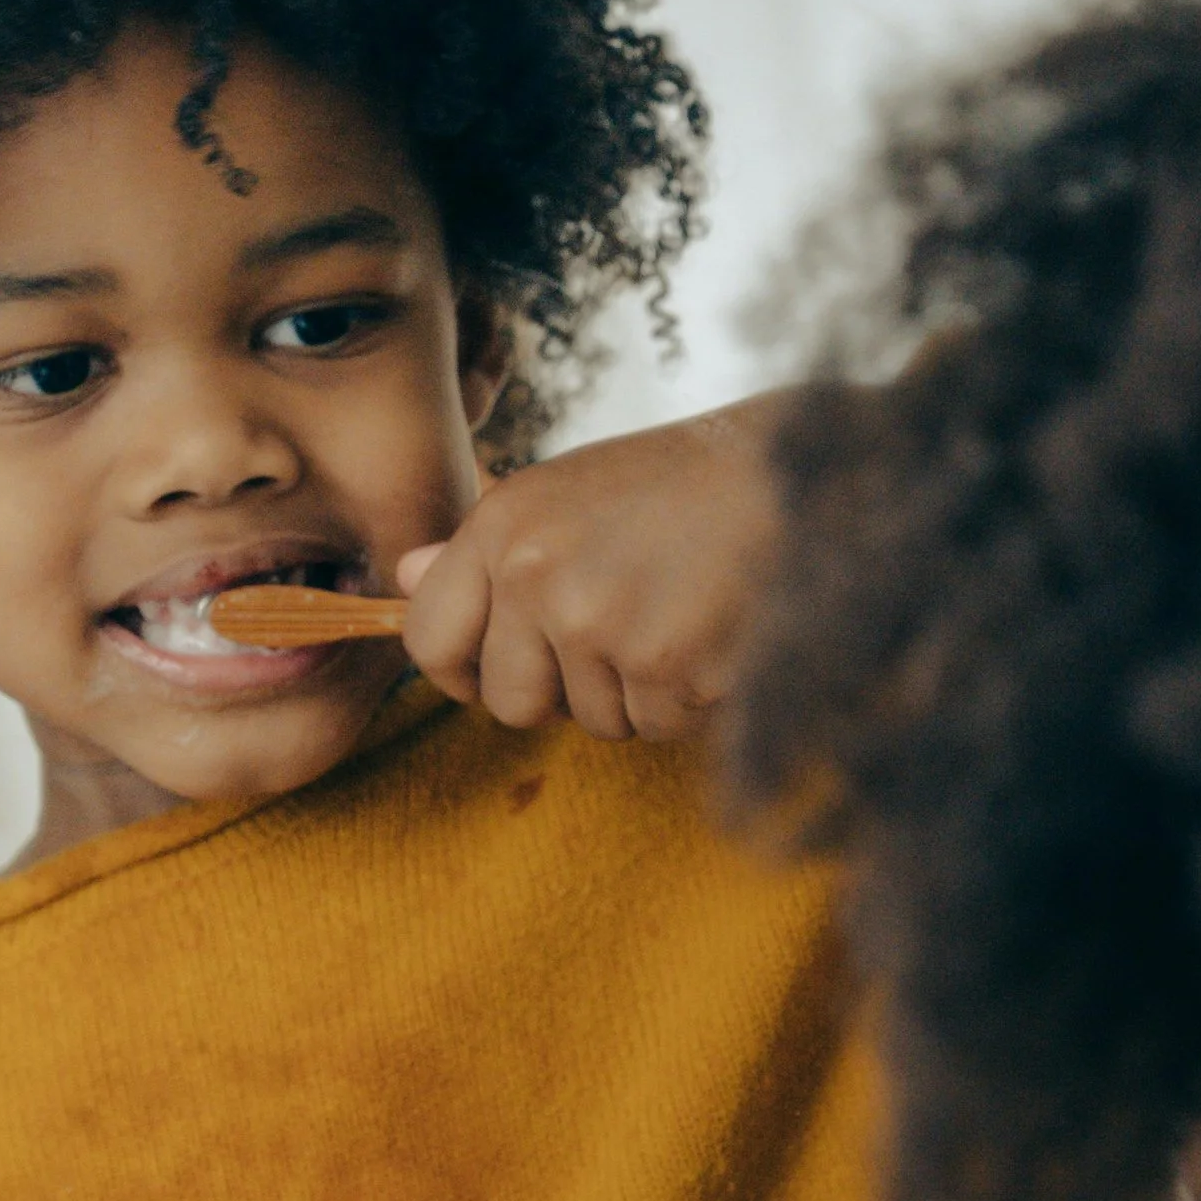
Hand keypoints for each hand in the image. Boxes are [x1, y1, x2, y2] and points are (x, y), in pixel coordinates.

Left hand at [396, 393, 789, 741]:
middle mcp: (535, 573)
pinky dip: (689, 700)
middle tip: (619, 638)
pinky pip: (656, 727)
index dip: (462, 671)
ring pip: (594, 721)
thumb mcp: (568, 493)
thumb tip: (404, 578)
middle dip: (561, 694)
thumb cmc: (682, 485)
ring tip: (679, 616)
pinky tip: (713, 634)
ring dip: (637, 693)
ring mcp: (596, 622)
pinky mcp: (661, 664)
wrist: (795, 473)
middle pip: (510, 703)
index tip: (498, 670)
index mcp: (503, 526)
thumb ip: (485, 547)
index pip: (429, 638)